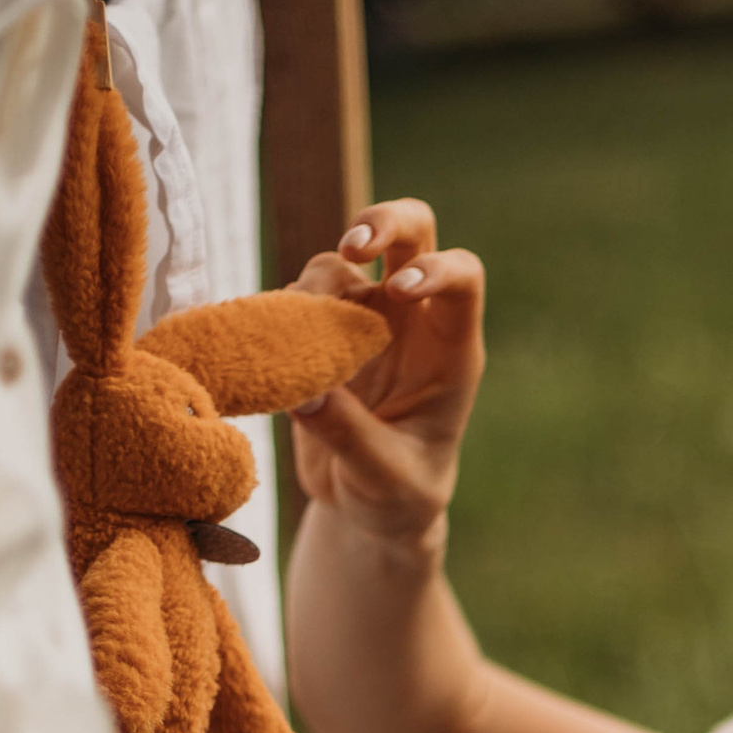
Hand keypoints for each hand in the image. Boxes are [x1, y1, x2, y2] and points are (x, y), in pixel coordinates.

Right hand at [288, 199, 484, 547]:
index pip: (463, 280)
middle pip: (411, 231)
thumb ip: (349, 436)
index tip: (401, 289)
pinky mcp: (319, 334)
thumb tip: (304, 390)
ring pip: (339, 261)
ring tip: (296, 329)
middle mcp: (410, 322)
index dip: (436, 269)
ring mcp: (364, 321)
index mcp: (449, 351)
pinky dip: (279, 312)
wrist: (367, 510)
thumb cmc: (397, 498)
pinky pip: (295, 299)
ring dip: (315, 283)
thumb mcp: (383, 479)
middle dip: (382, 223)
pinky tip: (269, 347)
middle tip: (352, 248)